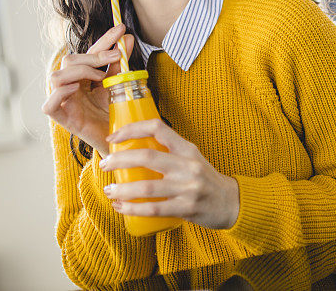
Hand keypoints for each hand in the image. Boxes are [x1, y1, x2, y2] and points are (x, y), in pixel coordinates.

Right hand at [42, 24, 134, 157]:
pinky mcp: (61, 120)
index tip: (121, 28)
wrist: (119, 142)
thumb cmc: (116, 114)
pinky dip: (61, 93)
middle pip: (69, 60)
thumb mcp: (119, 85)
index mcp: (84, 77)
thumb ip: (120, 64)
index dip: (104, 40)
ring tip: (99, 77)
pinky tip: (78, 90)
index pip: (89, 53)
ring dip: (79, 71)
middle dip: (93, 55)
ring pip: (55, 76)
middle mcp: (71, 87)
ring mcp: (64, 103)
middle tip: (116, 57)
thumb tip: (127, 38)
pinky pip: (49, 104)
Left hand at [100, 118, 240, 229]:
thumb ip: (168, 152)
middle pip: (147, 156)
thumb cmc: (204, 179)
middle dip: (119, 160)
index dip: (131, 129)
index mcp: (187, 148)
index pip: (157, 127)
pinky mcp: (187, 208)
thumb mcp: (191, 158)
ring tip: (109, 190)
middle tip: (104, 164)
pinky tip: (120, 207)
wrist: (231, 202)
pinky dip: (133, 209)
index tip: (113, 138)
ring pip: (147, 187)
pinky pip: (154, 209)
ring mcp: (188, 187)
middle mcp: (188, 165)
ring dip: (122, 189)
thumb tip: (131, 149)